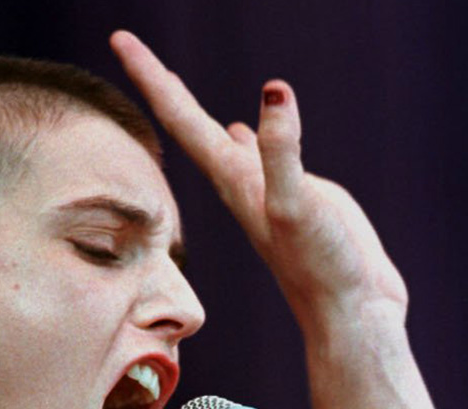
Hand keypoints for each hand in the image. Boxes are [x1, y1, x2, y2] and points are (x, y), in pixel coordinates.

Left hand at [109, 31, 407, 336]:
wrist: (348, 312)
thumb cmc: (322, 267)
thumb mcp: (299, 206)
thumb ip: (281, 154)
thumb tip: (271, 94)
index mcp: (232, 178)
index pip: (181, 117)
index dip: (151, 75)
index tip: (118, 38)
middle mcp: (238, 182)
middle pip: (188, 122)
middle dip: (158, 82)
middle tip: (126, 43)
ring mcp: (263, 190)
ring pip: (217, 139)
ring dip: (192, 109)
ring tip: (172, 83)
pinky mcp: (290, 198)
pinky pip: (255, 156)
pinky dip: (246, 135)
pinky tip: (244, 129)